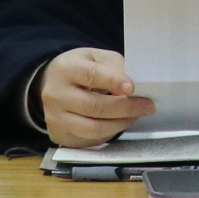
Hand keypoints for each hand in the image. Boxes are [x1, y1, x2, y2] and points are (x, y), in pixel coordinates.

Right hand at [40, 48, 154, 146]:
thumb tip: (129, 88)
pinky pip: (90, 140)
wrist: (50, 83)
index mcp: (66, 69)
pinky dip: (109, 134)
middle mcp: (55, 95)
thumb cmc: (79, 68)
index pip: (91, 76)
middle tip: (147, 106)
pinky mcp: (60, 136)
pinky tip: (118, 123)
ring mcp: (55, 118)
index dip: (113, 81)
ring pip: (93, 128)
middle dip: (125, 108)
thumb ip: (113, 67)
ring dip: (120, 124)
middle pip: (94, 106)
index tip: (132, 88)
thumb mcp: (95, 57)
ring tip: (135, 116)